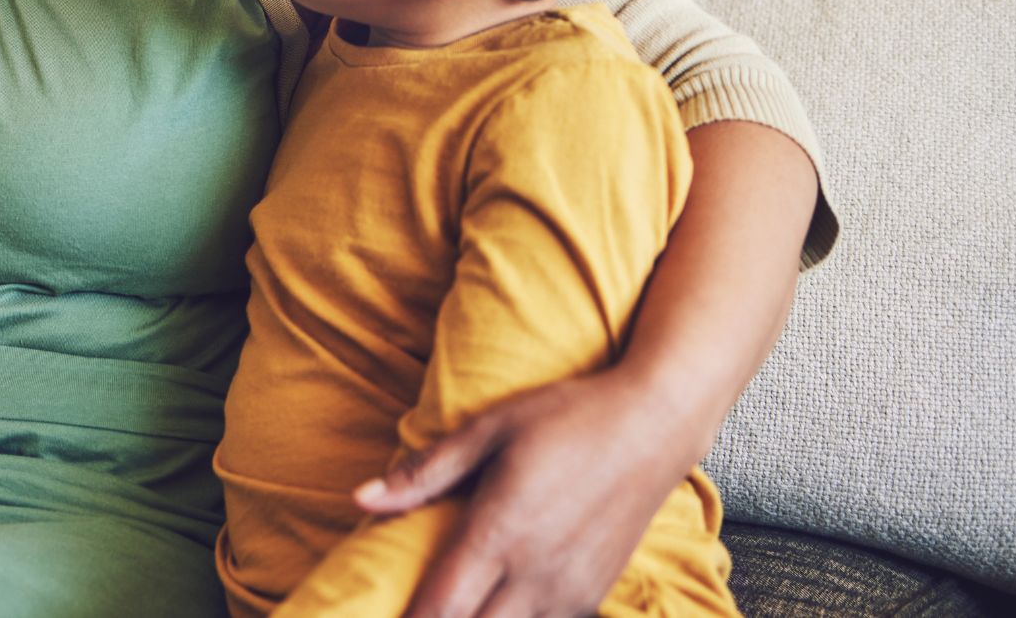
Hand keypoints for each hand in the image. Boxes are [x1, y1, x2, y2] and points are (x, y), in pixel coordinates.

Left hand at [353, 367, 692, 617]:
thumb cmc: (566, 417)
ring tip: (457, 603)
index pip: (441, 607)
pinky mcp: (594, 595)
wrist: (654, 425)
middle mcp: (535, 573)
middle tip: (416, 609)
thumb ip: (425, 472)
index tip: (383, 614)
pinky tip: (498, 604)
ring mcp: (570, 591)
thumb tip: (361, 498)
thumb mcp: (490, 430)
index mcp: (500, 532)